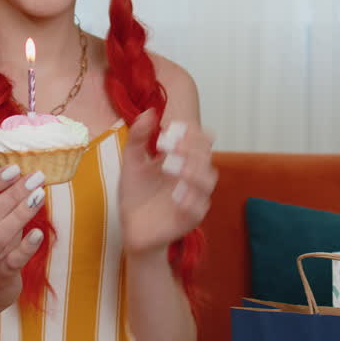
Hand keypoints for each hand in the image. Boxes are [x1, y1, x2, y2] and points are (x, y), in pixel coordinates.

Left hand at [118, 109, 217, 257]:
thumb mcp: (131, 162)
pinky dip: (191, 201)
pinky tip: (178, 197)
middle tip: (174, 147)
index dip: (192, 132)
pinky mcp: (190, 218)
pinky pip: (199, 209)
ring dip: (195, 172)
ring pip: (208, 181)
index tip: (173, 129)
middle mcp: (192, 175)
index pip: (200, 139)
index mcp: (181, 159)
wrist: (130, 228)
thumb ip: (138, 137)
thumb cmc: (135, 194)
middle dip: (193, 149)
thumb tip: (149, 112)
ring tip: (177, 170)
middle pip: (206, 156)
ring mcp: (194, 197)